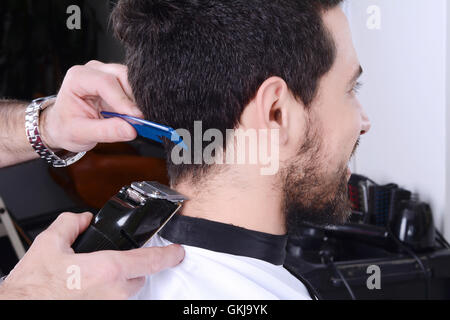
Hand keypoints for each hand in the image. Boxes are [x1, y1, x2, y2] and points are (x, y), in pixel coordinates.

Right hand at [0, 212, 183, 299]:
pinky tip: (90, 288)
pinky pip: (115, 301)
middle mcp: (114, 292)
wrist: (19, 310)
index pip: (150, 260)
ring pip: (128, 291)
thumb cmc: (33, 288)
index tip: (178, 251)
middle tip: (112, 260)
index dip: (169, 254)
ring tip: (94, 276)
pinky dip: (109, 293)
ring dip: (120, 281)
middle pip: (140, 276)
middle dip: (131, 266)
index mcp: (108, 270)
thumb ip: (71, 223)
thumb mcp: (49, 244)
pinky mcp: (103, 314)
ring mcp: (110, 308)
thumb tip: (81, 219)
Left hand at [41, 60, 142, 152]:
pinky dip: (137, 101)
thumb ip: (107, 132)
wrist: (64, 125)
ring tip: (135, 119)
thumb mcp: (81, 134)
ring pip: (132, 79)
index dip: (122, 100)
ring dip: (137, 100)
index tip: (136, 117)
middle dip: (133, 98)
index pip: (105, 82)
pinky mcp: (118, 81)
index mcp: (78, 78)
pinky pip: (134, 87)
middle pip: (122, 75)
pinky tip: (134, 115)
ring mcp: (107, 73)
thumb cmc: (67, 127)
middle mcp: (93, 71)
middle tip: (139, 119)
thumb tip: (131, 130)